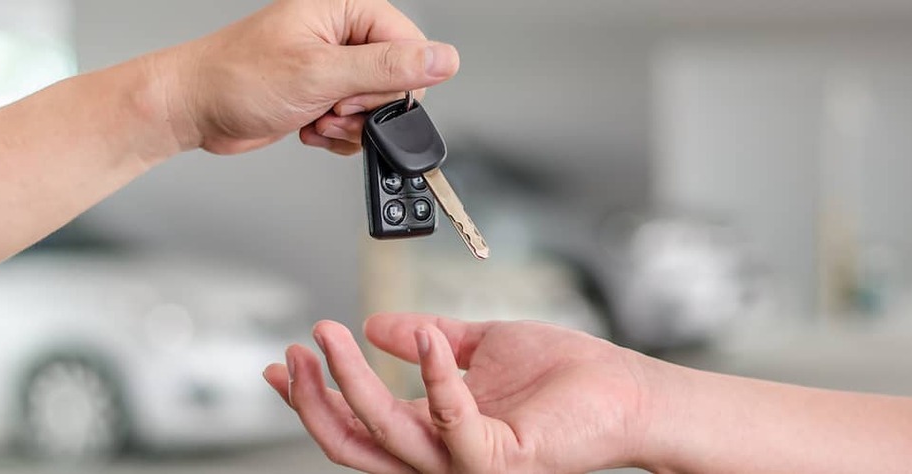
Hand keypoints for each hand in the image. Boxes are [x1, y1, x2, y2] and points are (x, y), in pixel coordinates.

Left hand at [152, 0, 459, 155]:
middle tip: (332, 108)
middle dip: (366, 108)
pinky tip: (310, 127)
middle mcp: (342, 34)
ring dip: (349, 127)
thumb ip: (386, 67)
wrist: (193, 108)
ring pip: (376, 107)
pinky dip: (336, 136)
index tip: (360, 98)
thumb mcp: (320, 73)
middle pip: (395, 79)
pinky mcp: (323, 95)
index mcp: (345, 9)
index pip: (408, 44)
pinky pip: (356, 124)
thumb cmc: (236, 77)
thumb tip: (443, 59)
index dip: (395, 81)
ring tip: (316, 119)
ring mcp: (332, 66)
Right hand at [263, 314, 663, 472]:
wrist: (625, 391)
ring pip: (387, 433)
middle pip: (354, 443)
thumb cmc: (565, 376)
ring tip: (334, 334)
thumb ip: (429, 337)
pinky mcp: (500, 462)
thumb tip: (381, 324)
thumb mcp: (478, 345)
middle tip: (299, 348)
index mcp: (433, 433)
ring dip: (352, 381)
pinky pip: (452, 423)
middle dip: (313, 398)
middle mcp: (442, 456)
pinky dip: (434, 375)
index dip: (313, 397)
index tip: (285, 360)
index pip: (357, 426)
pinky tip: (425, 335)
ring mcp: (469, 464)